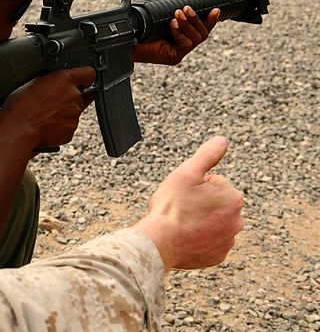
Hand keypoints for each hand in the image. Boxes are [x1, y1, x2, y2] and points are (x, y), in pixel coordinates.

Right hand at [0, 67, 95, 155]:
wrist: (17, 129)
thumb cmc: (20, 105)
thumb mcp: (33, 82)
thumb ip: (52, 81)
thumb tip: (56, 82)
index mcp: (65, 79)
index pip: (89, 73)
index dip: (85, 77)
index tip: (82, 80)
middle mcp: (74, 96)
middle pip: (80, 95)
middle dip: (69, 97)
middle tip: (52, 101)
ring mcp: (74, 114)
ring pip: (74, 111)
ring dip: (64, 112)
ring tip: (44, 114)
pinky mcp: (71, 130)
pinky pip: (68, 126)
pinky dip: (60, 126)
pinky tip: (45, 124)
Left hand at [133, 6, 219, 64]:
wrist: (124, 43)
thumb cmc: (137, 31)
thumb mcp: (157, 20)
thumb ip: (170, 15)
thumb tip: (180, 5)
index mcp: (179, 37)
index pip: (200, 30)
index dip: (210, 21)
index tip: (216, 9)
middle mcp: (180, 46)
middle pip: (202, 34)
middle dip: (196, 19)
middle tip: (185, 8)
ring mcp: (177, 53)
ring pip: (196, 39)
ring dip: (188, 24)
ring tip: (178, 14)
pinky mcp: (173, 58)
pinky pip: (186, 44)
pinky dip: (180, 32)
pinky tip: (172, 25)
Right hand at [135, 136, 243, 270]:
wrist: (160, 242)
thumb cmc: (172, 206)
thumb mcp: (186, 173)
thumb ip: (207, 155)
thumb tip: (222, 140)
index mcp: (233, 197)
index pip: (214, 183)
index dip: (194, 186)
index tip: (183, 196)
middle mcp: (238, 220)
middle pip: (215, 204)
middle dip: (200, 204)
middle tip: (181, 209)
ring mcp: (228, 240)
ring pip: (213, 224)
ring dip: (200, 222)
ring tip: (181, 224)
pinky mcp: (218, 256)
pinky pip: (209, 243)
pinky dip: (198, 239)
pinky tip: (184, 237)